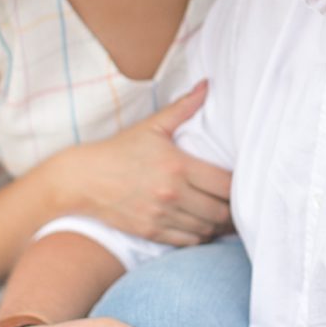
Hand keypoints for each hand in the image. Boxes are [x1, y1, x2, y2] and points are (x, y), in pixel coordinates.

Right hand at [61, 83, 231, 245]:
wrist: (83, 179)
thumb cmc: (119, 150)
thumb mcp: (152, 126)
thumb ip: (183, 108)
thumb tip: (207, 85)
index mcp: (178, 166)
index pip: (226, 185)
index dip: (240, 187)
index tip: (242, 183)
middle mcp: (172, 194)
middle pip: (221, 211)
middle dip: (232, 209)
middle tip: (236, 203)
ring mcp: (161, 216)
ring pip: (207, 229)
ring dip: (218, 224)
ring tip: (221, 215)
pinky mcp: (151, 232)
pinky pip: (188, 241)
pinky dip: (200, 236)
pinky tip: (201, 226)